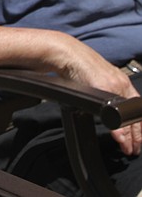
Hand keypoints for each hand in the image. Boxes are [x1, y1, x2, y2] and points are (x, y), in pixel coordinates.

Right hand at [55, 38, 141, 155]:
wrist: (67, 53)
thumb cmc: (77, 66)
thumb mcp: (96, 81)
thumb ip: (104, 92)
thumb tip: (104, 108)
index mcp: (121, 82)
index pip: (137, 108)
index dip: (139, 126)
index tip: (138, 139)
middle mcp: (122, 84)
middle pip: (136, 115)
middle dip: (137, 135)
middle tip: (135, 148)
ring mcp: (114, 85)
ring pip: (128, 116)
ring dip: (130, 136)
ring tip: (128, 147)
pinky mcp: (104, 87)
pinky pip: (115, 113)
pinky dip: (118, 128)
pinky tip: (119, 137)